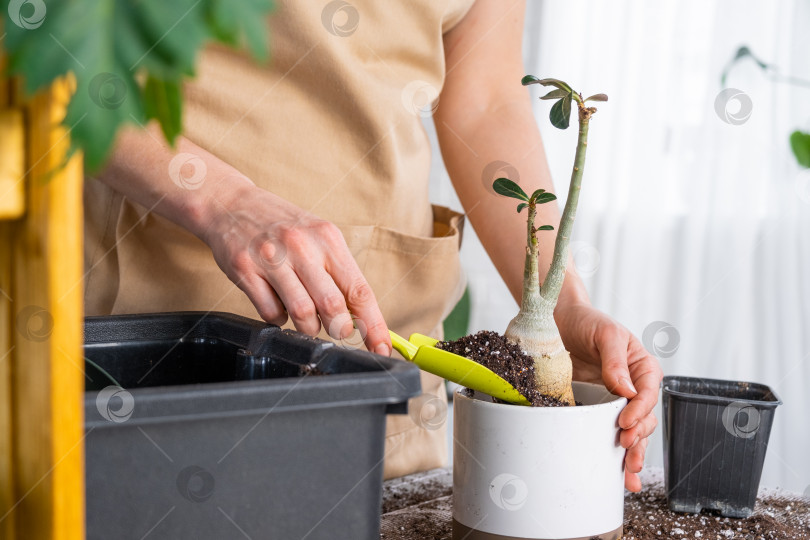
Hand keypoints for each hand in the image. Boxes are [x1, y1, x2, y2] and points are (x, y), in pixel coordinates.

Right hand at [199, 181, 391, 355]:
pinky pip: (270, 313)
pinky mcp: (245, 270)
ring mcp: (272, 258)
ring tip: (305, 317)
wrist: (230, 203)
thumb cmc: (281, 226)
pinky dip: (279, 319)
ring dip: (308, 328)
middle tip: (336, 329)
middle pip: (333, 306)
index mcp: (328, 239)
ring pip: (302, 314)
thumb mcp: (317, 238)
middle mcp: (302, 246)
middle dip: (339, 329)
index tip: (381, 349)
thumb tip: (360, 317)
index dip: (374, 325)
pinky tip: (278, 303)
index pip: (359, 290)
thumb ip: (338, 273)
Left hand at [554, 301, 662, 491]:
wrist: (559, 321)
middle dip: (638, 436)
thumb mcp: (605, 334)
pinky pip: (608, 432)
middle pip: (644, 418)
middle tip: (626, 447)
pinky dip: (614, 454)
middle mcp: (633, 387)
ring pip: (632, 431)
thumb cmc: (588, 322)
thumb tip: (626, 390)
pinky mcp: (596, 409)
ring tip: (629, 471)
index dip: (640, 410)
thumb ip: (616, 359)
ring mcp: (615, 401)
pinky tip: (618, 474)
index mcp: (642, 368)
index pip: (647, 393)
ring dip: (632, 452)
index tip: (626, 422)